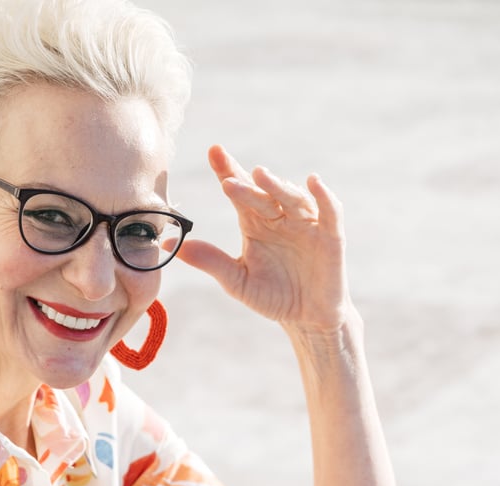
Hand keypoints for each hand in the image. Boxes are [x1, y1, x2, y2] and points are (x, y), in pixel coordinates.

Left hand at [176, 144, 349, 330]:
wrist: (307, 319)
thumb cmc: (273, 297)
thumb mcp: (237, 281)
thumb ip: (209, 260)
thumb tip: (169, 242)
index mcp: (255, 222)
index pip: (240, 190)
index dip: (227, 170)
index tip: (213, 152)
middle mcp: (280, 216)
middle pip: (262, 193)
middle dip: (247, 183)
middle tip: (228, 178)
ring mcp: (306, 223)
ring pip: (291, 197)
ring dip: (278, 186)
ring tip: (261, 176)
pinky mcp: (330, 235)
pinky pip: (329, 210)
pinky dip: (324, 195)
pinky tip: (313, 182)